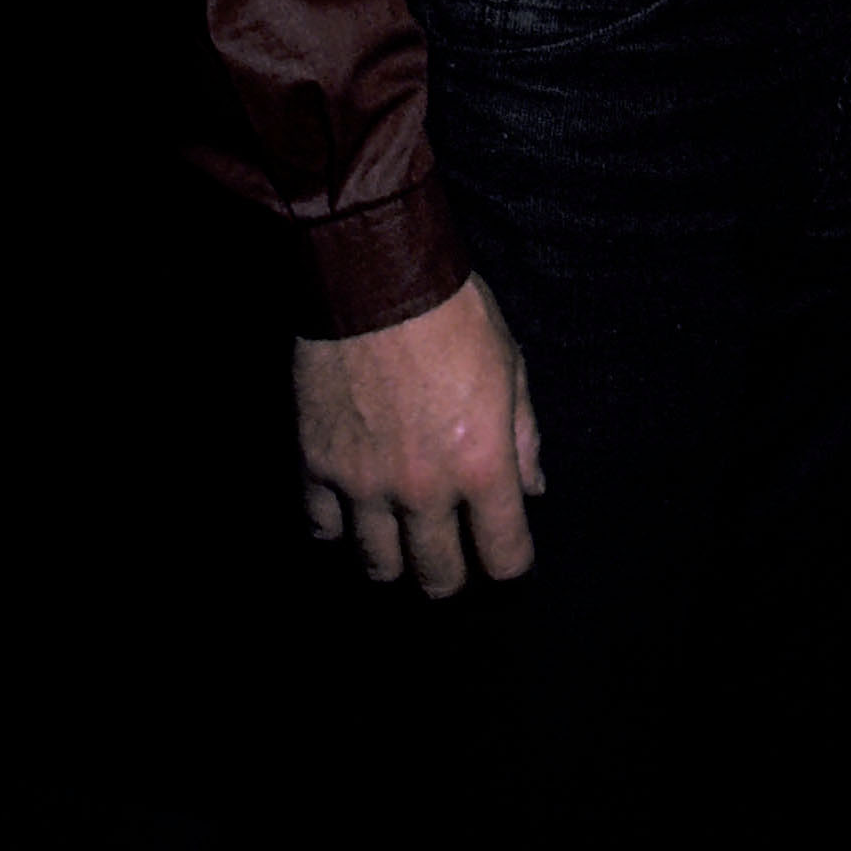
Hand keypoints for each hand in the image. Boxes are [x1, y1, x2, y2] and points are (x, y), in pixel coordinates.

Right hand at [295, 272, 543, 597]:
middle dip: (450, 576)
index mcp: (482, 464)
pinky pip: (322, 528)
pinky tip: (349, 512)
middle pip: (437, 576)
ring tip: (399, 542)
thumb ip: (524, 437)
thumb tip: (533, 488)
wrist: (375, 274)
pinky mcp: (318, 465)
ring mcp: (364, 483)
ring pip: (377, 565)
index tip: (505, 559)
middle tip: (450, 559)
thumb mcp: (510, 365)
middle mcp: (423, 488)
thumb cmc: (454, 312)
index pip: (503, 556)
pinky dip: (337, 528)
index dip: (509, 566)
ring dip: (393, 560)